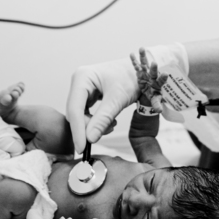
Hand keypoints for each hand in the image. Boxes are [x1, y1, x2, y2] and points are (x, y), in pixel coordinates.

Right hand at [65, 43, 188, 151]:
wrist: (143, 70)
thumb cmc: (132, 78)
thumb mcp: (118, 99)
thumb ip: (103, 119)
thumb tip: (90, 139)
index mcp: (82, 77)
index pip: (74, 109)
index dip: (77, 130)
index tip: (81, 148)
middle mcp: (79, 81)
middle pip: (75, 113)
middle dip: (88, 126)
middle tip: (107, 131)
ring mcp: (83, 88)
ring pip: (80, 115)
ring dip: (94, 125)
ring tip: (112, 124)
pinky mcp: (89, 94)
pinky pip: (87, 113)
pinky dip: (97, 121)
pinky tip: (110, 121)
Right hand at [130, 48, 168, 107]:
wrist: (150, 92)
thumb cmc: (154, 96)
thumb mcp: (156, 100)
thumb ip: (157, 105)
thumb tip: (159, 111)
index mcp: (158, 83)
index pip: (162, 80)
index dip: (163, 77)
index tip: (166, 73)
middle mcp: (153, 77)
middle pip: (153, 72)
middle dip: (153, 68)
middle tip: (154, 63)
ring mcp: (146, 74)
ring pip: (145, 64)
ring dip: (143, 57)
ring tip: (141, 48)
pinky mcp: (140, 73)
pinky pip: (136, 66)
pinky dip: (134, 60)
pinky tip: (131, 54)